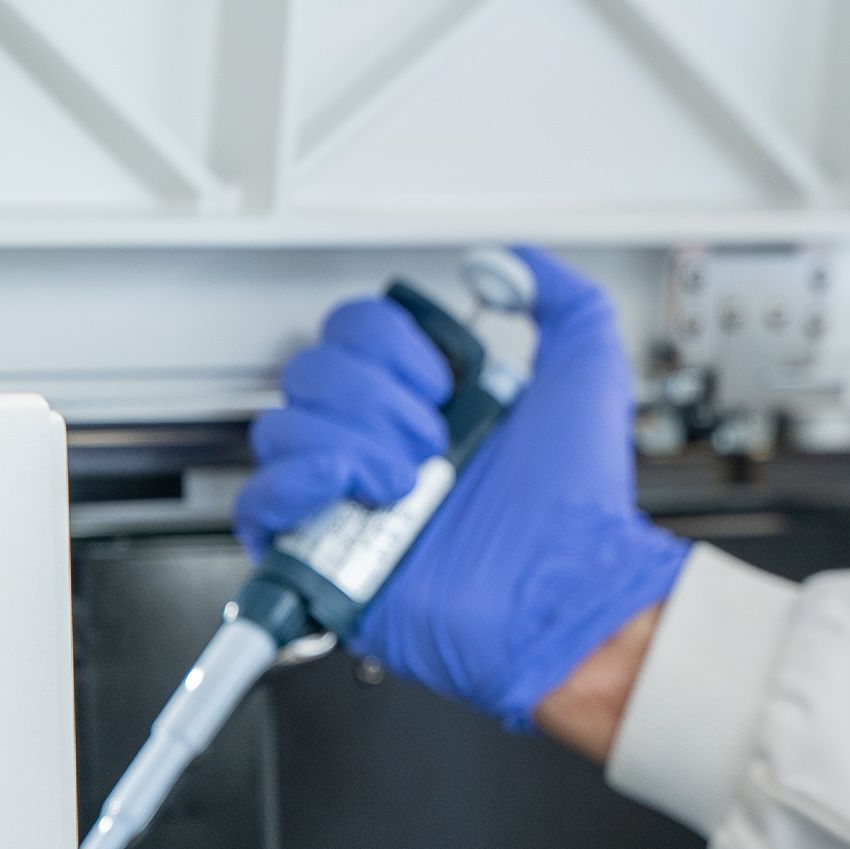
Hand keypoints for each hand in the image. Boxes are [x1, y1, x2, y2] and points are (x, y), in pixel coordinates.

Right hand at [236, 252, 687, 733]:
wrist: (566, 586)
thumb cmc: (579, 499)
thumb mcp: (589, 369)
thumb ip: (560, 296)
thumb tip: (504, 262)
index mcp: (428, 402)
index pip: (354, 331)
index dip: (390, 344)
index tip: (444, 382)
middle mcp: (382, 444)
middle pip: (310, 371)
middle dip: (375, 396)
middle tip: (433, 437)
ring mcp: (348, 498)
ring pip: (282, 427)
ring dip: (352, 442)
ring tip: (410, 480)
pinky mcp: (323, 555)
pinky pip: (260, 501)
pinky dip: (297, 483)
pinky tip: (352, 487)